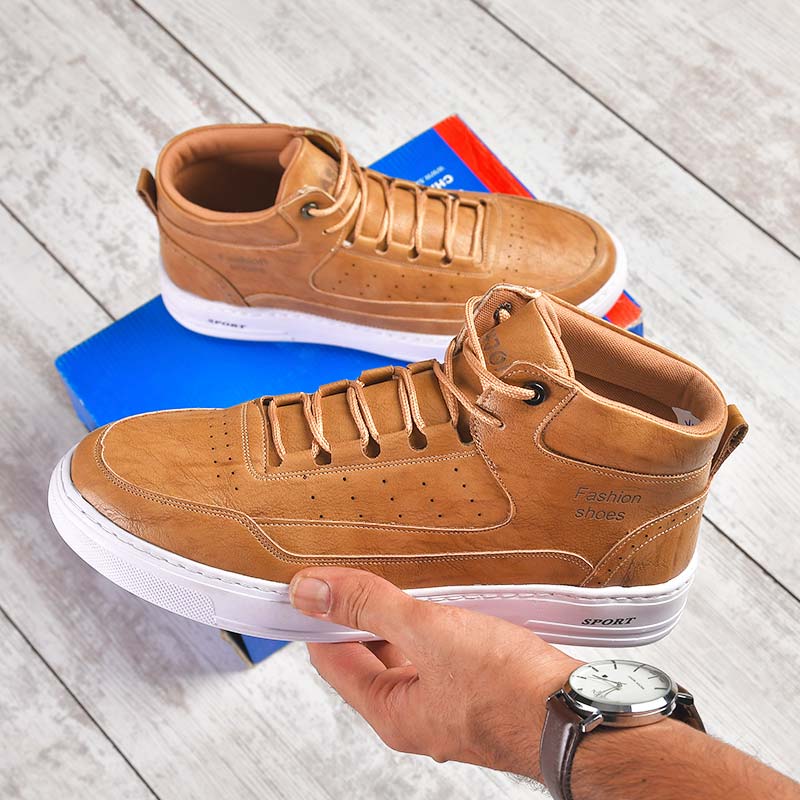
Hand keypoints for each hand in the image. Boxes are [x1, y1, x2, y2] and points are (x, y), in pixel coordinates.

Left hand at [289, 567, 580, 778]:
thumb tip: (310, 592)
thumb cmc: (511, 689)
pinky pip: (439, 655)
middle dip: (362, 614)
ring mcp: (447, 705)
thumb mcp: (428, 633)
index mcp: (392, 712)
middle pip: (368, 656)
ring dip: (402, 618)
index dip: (320, 617)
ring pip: (407, 653)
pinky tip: (448, 602)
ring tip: (408, 580)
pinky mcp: (476, 692)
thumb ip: (368, 607)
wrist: (580, 713)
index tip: (316, 583)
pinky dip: (434, 627)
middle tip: (364, 573)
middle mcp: (415, 715)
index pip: (331, 658)